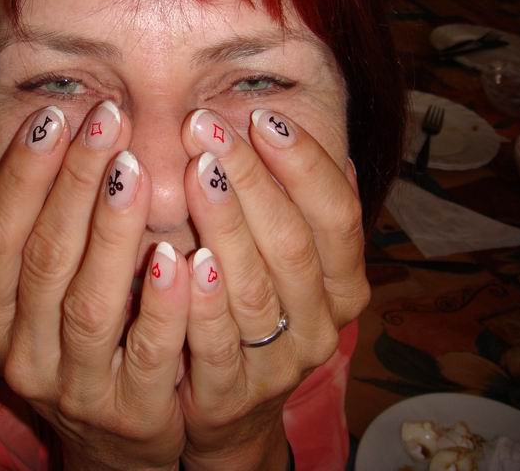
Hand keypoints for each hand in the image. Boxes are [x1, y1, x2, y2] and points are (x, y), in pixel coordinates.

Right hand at [0, 102, 188, 469]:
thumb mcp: (49, 289)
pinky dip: (161, 304)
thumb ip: (47, 225)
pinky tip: (178, 253)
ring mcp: (75, 390)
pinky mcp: (132, 414)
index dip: (21, 173)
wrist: (117, 433)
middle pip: (42, 259)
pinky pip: (148, 354)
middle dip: (72, 183)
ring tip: (132, 169)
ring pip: (89, 303)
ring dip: (110, 232)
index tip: (55, 116)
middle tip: (105, 121)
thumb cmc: (84, 335)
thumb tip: (59, 123)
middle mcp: (21, 355)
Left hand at [177, 109, 367, 469]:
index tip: (262, 117)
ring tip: (196, 168)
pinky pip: (215, 345)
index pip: (338, 215)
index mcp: (343, 285)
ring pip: (254, 287)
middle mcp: (321, 325)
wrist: (227, 403)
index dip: (305, 163)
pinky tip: (176, 255)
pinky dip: (200, 299)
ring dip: (225, 223)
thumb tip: (285, 116)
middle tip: (207, 125)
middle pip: (292, 243)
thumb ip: (286, 200)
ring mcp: (278, 365)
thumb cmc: (251, 306)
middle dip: (251, 178)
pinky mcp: (231, 394)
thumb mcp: (279, 256)